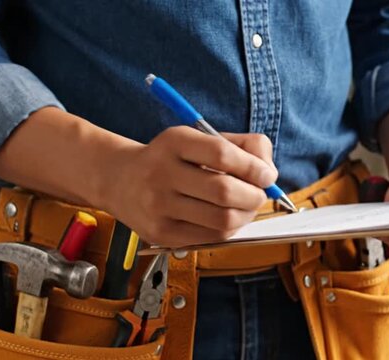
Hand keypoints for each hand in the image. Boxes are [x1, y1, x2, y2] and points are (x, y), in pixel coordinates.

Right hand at [103, 126, 276, 247]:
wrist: (120, 180)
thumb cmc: (170, 158)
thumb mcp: (198, 138)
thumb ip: (240, 146)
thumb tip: (268, 171)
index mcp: (174, 142)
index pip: (222, 154)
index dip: (254, 167)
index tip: (267, 175)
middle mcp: (162, 173)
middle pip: (224, 192)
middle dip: (254, 195)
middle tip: (259, 193)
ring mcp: (159, 206)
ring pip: (222, 220)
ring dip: (247, 216)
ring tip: (246, 207)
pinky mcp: (161, 233)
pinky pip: (211, 237)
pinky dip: (230, 229)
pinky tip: (228, 218)